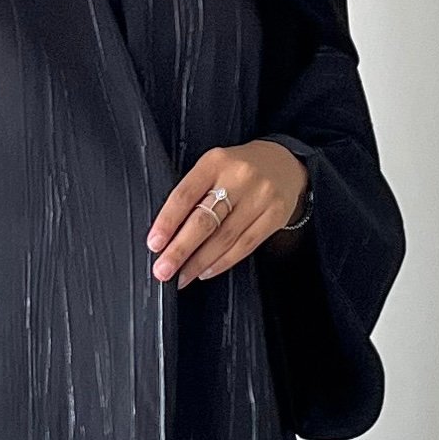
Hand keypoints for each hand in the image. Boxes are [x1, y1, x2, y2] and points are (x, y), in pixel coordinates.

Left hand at [147, 141, 308, 286]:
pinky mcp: (275, 215)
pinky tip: (206, 271)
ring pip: (224, 238)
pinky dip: (222, 262)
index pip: (185, 195)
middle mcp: (239, 177)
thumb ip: (193, 193)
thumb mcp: (213, 168)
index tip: (154, 244)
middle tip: (163, 270)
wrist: (284, 163)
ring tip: (182, 276)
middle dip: (180, 250)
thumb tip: (167, 234)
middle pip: (204, 220)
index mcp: (215, 162)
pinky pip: (244, 246)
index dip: (167, 222)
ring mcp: (260, 197)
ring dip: (199, 263)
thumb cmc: (238, 169)